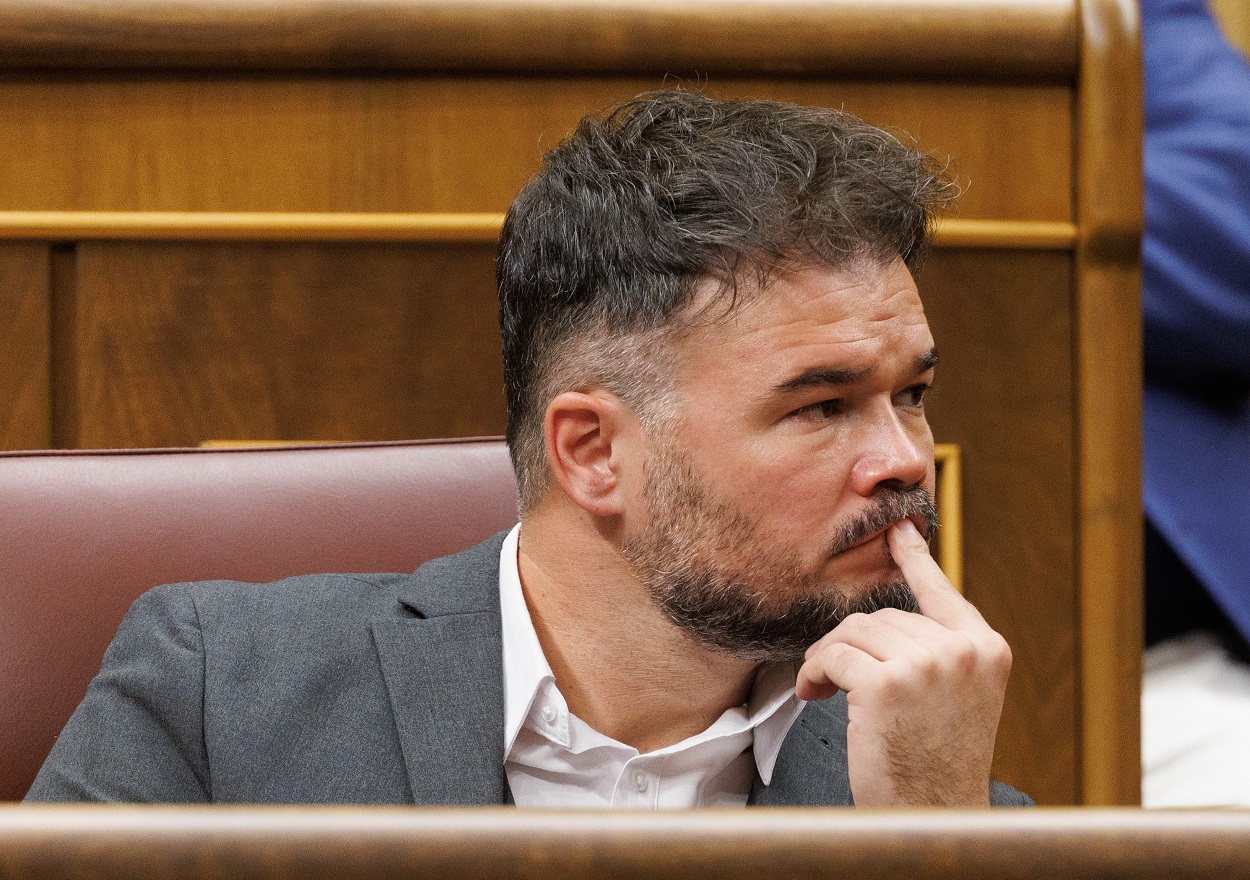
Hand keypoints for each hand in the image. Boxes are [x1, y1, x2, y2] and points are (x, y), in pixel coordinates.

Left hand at [795, 519, 1011, 806]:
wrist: (933, 816)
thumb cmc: (935, 763)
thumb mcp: (955, 697)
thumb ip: (937, 651)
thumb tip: (891, 613)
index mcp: (986, 648)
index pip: (942, 590)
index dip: (914, 558)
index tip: (898, 529)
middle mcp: (964, 650)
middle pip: (883, 614)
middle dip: (851, 643)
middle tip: (832, 678)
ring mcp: (928, 664)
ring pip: (853, 630)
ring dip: (828, 657)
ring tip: (823, 688)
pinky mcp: (888, 683)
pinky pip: (833, 654)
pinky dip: (814, 672)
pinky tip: (814, 694)